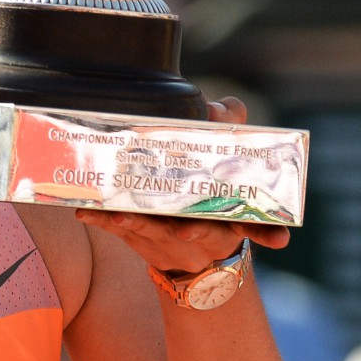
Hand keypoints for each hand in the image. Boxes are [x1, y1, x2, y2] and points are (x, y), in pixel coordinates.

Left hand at [74, 93, 289, 268]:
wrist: (187, 254)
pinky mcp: (138, 238)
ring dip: (141, 224)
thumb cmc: (208, 193)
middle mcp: (204, 233)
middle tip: (187, 232)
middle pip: (202, 234)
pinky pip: (118, 230)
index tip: (277, 240)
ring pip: (155, 234)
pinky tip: (83, 210)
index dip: (268, 234)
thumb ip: (227, 129)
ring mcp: (169, 240)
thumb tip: (223, 107)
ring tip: (122, 213)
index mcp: (232, 218)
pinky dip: (102, 219)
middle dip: (193, 233)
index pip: (256, 226)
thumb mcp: (223, 162)